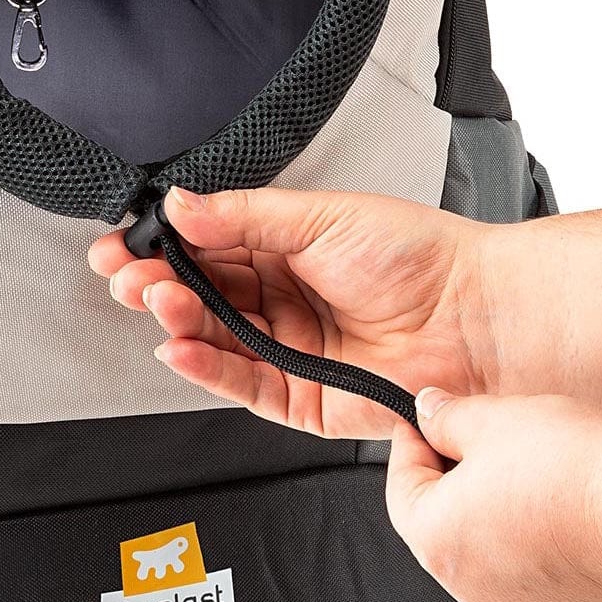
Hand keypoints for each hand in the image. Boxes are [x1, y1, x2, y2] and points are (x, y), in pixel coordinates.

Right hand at [88, 186, 492, 438]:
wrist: (475, 317)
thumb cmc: (419, 258)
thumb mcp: (321, 216)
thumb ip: (244, 216)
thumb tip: (182, 204)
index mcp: (284, 252)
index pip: (207, 249)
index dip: (163, 247)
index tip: (126, 242)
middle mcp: (281, 301)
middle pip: (201, 296)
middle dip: (157, 285)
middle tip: (126, 274)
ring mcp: (287, 350)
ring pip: (213, 340)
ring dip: (177, 321)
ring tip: (155, 301)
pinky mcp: (299, 396)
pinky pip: (240, 383)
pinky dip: (205, 367)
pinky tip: (179, 345)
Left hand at [387, 388, 601, 601]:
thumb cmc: (572, 470)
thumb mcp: (492, 421)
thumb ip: (445, 417)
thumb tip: (425, 411)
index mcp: (433, 540)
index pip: (399, 484)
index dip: (411, 441)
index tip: (425, 417)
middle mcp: (464, 584)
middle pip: (436, 516)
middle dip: (450, 472)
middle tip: (475, 434)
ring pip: (479, 541)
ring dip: (488, 502)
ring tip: (521, 463)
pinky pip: (520, 564)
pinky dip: (524, 531)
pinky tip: (551, 499)